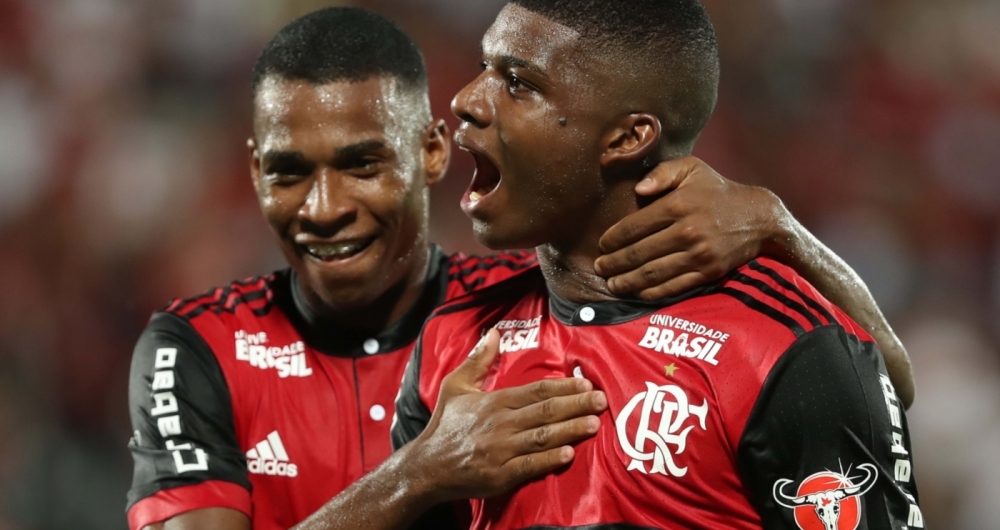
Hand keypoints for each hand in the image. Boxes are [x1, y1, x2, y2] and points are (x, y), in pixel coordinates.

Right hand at [405, 329, 606, 502]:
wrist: (426, 467)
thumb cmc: (444, 425)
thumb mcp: (455, 386)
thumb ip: (478, 360)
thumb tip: (493, 332)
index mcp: (494, 402)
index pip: (536, 391)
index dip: (563, 387)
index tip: (586, 382)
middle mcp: (500, 424)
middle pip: (545, 412)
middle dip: (576, 405)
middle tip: (602, 399)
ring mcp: (501, 451)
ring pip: (542, 438)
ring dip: (571, 430)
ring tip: (595, 424)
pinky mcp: (499, 476)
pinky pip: (529, 466)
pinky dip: (550, 460)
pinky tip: (569, 454)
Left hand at [595, 156, 788, 299]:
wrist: (759, 219)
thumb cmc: (718, 191)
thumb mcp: (693, 168)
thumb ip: (662, 172)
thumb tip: (637, 189)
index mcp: (678, 205)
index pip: (634, 226)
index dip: (613, 238)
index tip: (601, 244)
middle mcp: (686, 231)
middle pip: (639, 252)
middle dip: (614, 263)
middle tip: (599, 268)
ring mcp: (698, 254)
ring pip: (653, 273)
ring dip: (627, 281)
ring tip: (611, 284)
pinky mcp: (708, 272)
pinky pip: (673, 286)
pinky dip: (652, 292)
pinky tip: (637, 293)